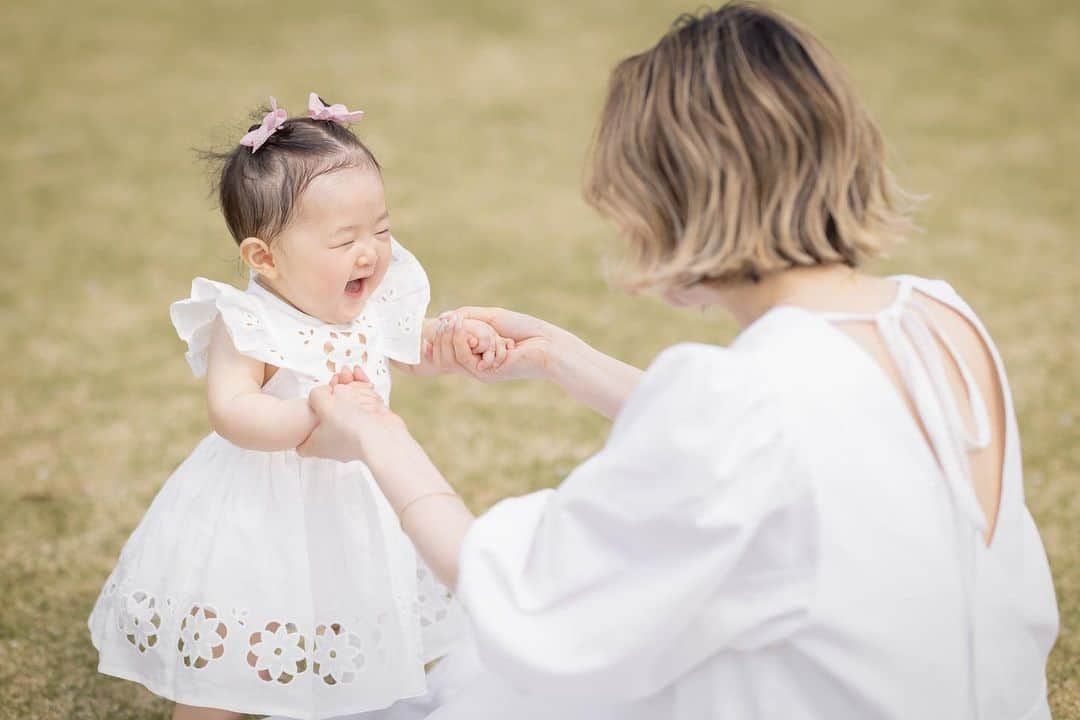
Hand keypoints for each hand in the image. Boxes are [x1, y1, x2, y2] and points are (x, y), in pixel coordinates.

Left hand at [298, 366, 407, 462]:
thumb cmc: (350, 428)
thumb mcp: (322, 403)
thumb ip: (316, 394)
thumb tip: (323, 391)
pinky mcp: (367, 423)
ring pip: (344, 406)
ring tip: (348, 373)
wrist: (382, 438)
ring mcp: (351, 432)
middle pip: (325, 415)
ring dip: (347, 387)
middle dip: (330, 393)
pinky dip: (360, 389)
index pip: (302, 442)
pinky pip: (360, 403)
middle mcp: (333, 441)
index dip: (302, 425)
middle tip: (334, 379)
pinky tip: (358, 374)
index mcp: (316, 444)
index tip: (305, 410)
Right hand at [427, 307, 561, 381]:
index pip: (445, 353)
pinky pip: (464, 359)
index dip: (432, 342)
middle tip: (444, 321)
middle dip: (439, 338)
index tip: (427, 327)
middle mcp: (475, 366)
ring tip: (453, 322)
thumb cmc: (524, 329)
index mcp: (476, 354)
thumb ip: (468, 317)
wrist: (548, 344)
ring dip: (449, 338)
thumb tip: (443, 317)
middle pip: (443, 358)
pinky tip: (468, 329)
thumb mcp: (491, 317)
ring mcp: (480, 372)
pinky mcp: (487, 373)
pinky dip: (462, 341)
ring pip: (450, 359)